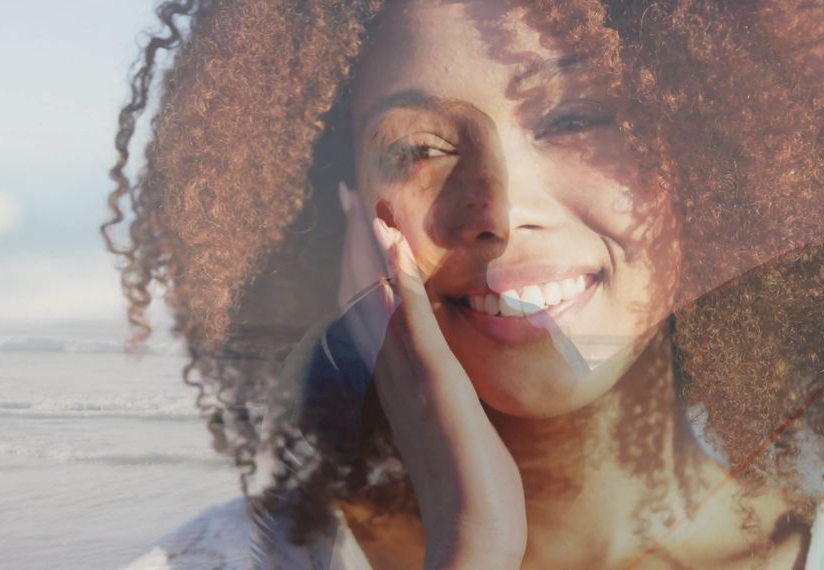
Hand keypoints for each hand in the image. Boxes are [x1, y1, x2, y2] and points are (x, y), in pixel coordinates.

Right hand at [370, 215, 526, 569]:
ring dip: (373, 251)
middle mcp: (397, 378)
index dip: (369, 270)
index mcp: (403, 387)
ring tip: (364, 204)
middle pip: (367, 298)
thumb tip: (443, 392)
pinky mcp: (437, 386)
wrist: (471, 542)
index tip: (367, 231)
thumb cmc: (473, 501)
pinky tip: (394, 249)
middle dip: (360, 246)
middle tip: (350, 196)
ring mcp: (414, 381)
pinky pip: (414, 325)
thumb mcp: (458, 439)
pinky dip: (401, 284)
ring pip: (382, 303)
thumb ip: (443, 408)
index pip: (377, 315)